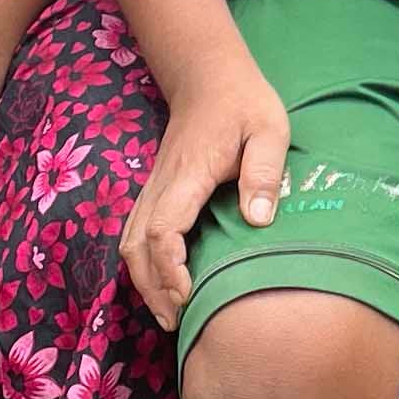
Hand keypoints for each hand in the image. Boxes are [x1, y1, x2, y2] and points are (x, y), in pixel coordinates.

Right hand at [121, 66, 291, 328]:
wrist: (209, 76)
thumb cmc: (244, 102)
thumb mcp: (269, 128)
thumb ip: (264, 172)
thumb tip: (257, 220)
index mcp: (189, 174)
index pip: (164, 228)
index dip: (170, 267)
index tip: (188, 294)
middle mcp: (162, 184)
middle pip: (137, 244)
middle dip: (151, 287)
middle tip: (175, 322)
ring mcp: (154, 187)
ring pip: (130, 241)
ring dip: (143, 280)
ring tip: (168, 314)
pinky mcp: (156, 190)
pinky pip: (137, 233)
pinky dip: (142, 264)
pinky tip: (162, 284)